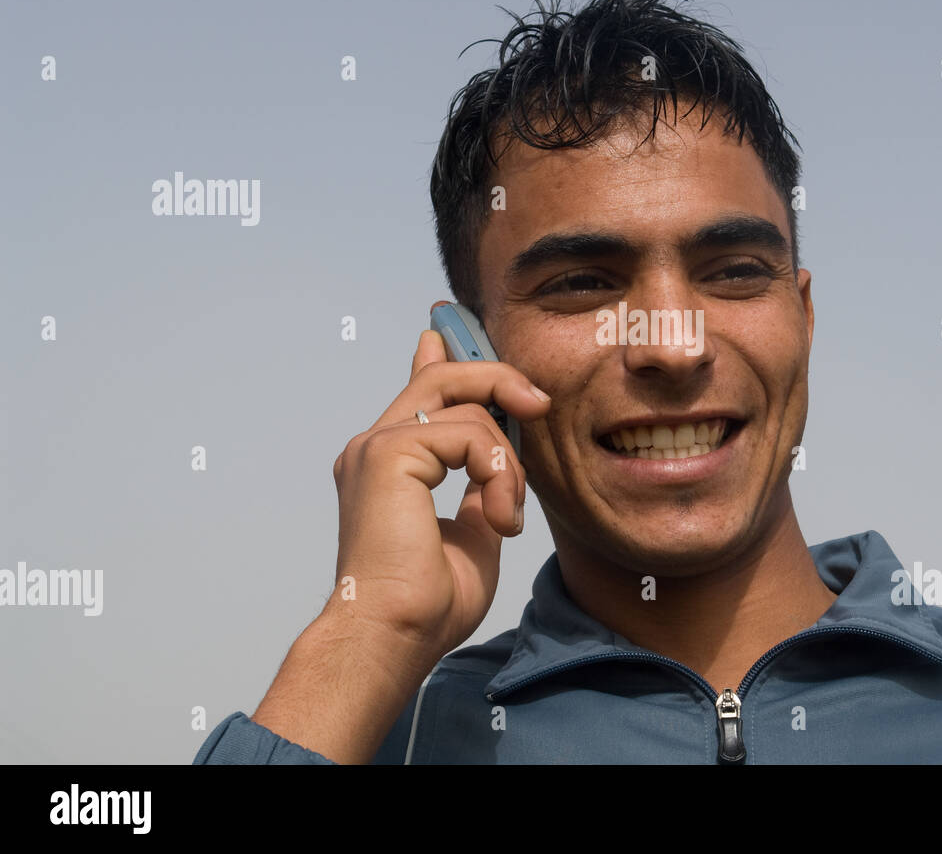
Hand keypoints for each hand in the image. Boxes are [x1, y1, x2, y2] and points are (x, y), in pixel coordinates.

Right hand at [326, 323, 550, 663]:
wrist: (393, 636)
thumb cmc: (427, 605)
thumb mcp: (472, 535)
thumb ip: (481, 491)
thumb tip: (498, 465)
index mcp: (387, 466)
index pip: (416, 392)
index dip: (440, 358)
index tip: (443, 333)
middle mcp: (374, 448)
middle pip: (442, 378)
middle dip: (497, 378)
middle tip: (539, 404)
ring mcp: (376, 447)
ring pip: (466, 404)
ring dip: (508, 463)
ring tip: (507, 516)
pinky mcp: (388, 453)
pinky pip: (470, 434)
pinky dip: (499, 473)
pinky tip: (498, 518)